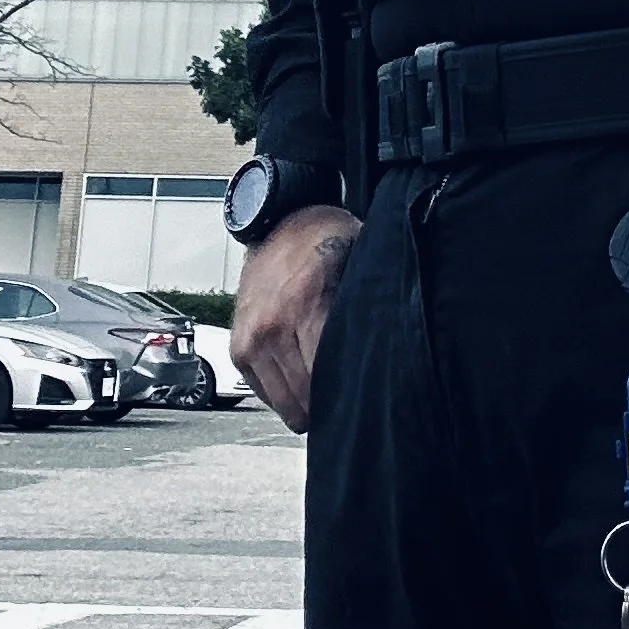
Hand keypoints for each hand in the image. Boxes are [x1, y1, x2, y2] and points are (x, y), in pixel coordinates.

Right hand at [231, 204, 359, 432]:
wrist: (281, 223)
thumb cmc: (325, 243)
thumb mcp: (357, 265)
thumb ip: (365, 311)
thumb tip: (389, 354)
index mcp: (304, 307)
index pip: (325, 377)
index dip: (349, 395)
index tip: (365, 400)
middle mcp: (270, 329)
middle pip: (304, 398)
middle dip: (329, 405)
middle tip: (350, 401)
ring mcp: (249, 340)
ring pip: (283, 403)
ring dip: (306, 405)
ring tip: (327, 396)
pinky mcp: (238, 348)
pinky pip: (264, 392)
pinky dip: (284, 394)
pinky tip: (303, 383)